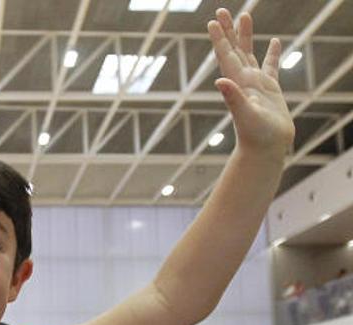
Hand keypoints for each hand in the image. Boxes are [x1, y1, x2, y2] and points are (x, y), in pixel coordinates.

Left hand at [207, 8, 293, 155]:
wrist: (266, 149)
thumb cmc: (256, 135)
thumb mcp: (244, 114)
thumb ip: (233, 97)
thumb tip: (221, 81)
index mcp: (237, 82)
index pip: (226, 55)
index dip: (219, 39)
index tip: (212, 22)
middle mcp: (244, 80)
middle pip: (234, 49)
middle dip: (229, 30)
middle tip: (222, 11)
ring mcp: (256, 83)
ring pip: (250, 53)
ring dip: (246, 35)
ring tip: (245, 15)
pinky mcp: (270, 89)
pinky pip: (271, 66)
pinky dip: (272, 53)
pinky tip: (274, 41)